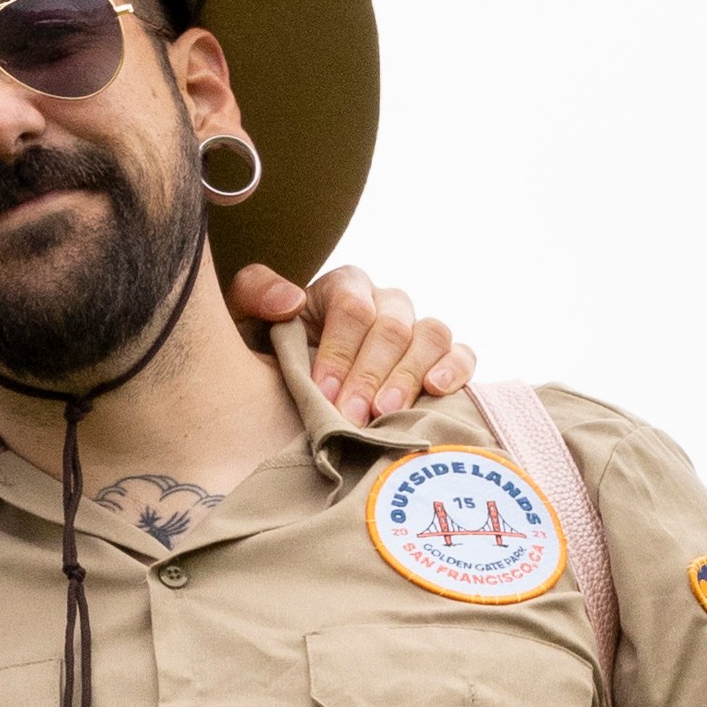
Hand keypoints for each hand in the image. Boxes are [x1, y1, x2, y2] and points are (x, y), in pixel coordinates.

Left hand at [227, 259, 476, 427]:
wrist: (285, 401)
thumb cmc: (266, 359)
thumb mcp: (244, 322)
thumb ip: (255, 295)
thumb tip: (291, 300)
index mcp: (342, 290)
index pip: (352, 305)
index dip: (339, 348)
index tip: (321, 391)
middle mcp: (384, 304)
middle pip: (392, 325)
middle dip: (370, 374)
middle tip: (351, 416)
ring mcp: (415, 331)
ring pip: (430, 335)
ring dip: (408, 375)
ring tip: (386, 415)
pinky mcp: (439, 361)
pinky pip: (462, 353)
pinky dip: (456, 368)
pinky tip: (436, 391)